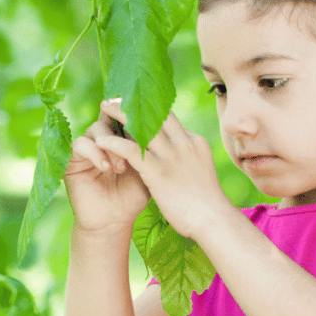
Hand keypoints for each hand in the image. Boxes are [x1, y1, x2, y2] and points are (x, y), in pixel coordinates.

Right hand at [64, 101, 150, 234]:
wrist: (113, 222)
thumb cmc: (133, 197)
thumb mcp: (148, 169)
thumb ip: (151, 147)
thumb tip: (166, 124)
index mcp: (122, 137)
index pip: (126, 115)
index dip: (136, 117)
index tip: (149, 127)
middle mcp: (103, 138)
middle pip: (111, 115)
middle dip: (123, 128)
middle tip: (135, 142)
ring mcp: (87, 147)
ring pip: (96, 128)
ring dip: (112, 145)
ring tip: (122, 167)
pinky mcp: (72, 159)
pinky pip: (80, 144)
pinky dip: (94, 153)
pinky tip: (106, 167)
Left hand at [95, 99, 232, 239]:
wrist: (214, 221)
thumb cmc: (206, 204)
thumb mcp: (199, 172)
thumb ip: (187, 160)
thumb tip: (177, 158)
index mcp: (194, 142)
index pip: (170, 119)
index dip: (150, 109)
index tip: (133, 104)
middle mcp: (184, 143)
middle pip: (156, 113)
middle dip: (135, 102)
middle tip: (116, 94)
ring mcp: (172, 157)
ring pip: (141, 126)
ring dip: (120, 113)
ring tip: (103, 106)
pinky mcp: (159, 172)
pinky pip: (131, 150)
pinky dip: (115, 143)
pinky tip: (101, 141)